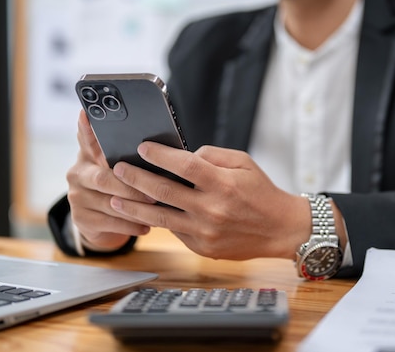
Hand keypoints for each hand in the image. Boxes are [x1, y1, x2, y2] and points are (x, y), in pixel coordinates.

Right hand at [65, 111, 154, 249]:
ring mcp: (77, 197)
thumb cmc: (118, 186)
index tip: (86, 113)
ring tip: (156, 209)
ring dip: (136, 207)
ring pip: (110, 203)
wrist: (99, 222)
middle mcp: (77, 173)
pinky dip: (131, 224)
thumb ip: (125, 154)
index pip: (86, 139)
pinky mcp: (80, 219)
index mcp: (88, 156)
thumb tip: (153, 144)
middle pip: (104, 178)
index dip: (85, 128)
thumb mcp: (117, 167)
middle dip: (132, 186)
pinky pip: (110, 223)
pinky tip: (146, 225)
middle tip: (154, 192)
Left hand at [109, 142, 312, 259]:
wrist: (280, 229)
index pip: (184, 165)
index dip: (160, 155)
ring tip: (114, 197)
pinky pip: (174, 231)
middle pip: (164, 191)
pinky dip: (157, 220)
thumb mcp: (244, 163)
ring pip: (160, 217)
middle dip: (136, 178)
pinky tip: (142, 213)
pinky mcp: (202, 248)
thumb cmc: (261, 192)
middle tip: (118, 169)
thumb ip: (212, 155)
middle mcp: (212, 209)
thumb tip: (181, 155)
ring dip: (133, 206)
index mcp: (223, 184)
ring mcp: (205, 232)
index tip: (141, 147)